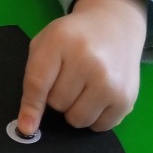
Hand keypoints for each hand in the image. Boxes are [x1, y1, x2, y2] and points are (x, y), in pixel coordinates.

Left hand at [16, 0, 147, 133]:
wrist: (113, 25)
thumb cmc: (73, 37)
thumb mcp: (46, 43)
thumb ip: (34, 78)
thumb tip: (28, 125)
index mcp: (60, 40)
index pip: (38, 82)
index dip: (30, 107)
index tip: (26, 127)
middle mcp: (88, 60)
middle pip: (58, 103)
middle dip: (57, 96)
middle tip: (67, 78)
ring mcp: (109, 80)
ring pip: (78, 119)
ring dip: (74, 109)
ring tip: (82, 87)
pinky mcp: (126, 98)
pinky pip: (99, 127)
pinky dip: (94, 117)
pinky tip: (98, 95)